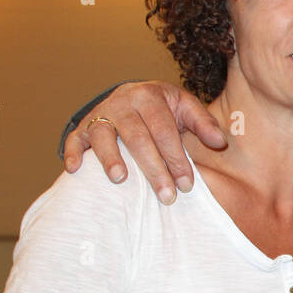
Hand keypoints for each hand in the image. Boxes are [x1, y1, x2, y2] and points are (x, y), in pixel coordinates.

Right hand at [63, 81, 226, 202]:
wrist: (131, 97)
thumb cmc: (162, 109)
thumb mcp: (184, 108)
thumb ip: (203, 123)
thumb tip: (219, 142)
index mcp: (149, 96)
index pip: (165, 131)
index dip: (176, 158)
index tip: (187, 185)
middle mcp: (122, 102)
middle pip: (137, 137)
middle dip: (153, 168)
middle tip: (166, 196)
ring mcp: (100, 114)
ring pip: (103, 136)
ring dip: (110, 157)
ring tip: (120, 179)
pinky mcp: (82, 128)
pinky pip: (74, 139)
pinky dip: (73, 153)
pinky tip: (75, 170)